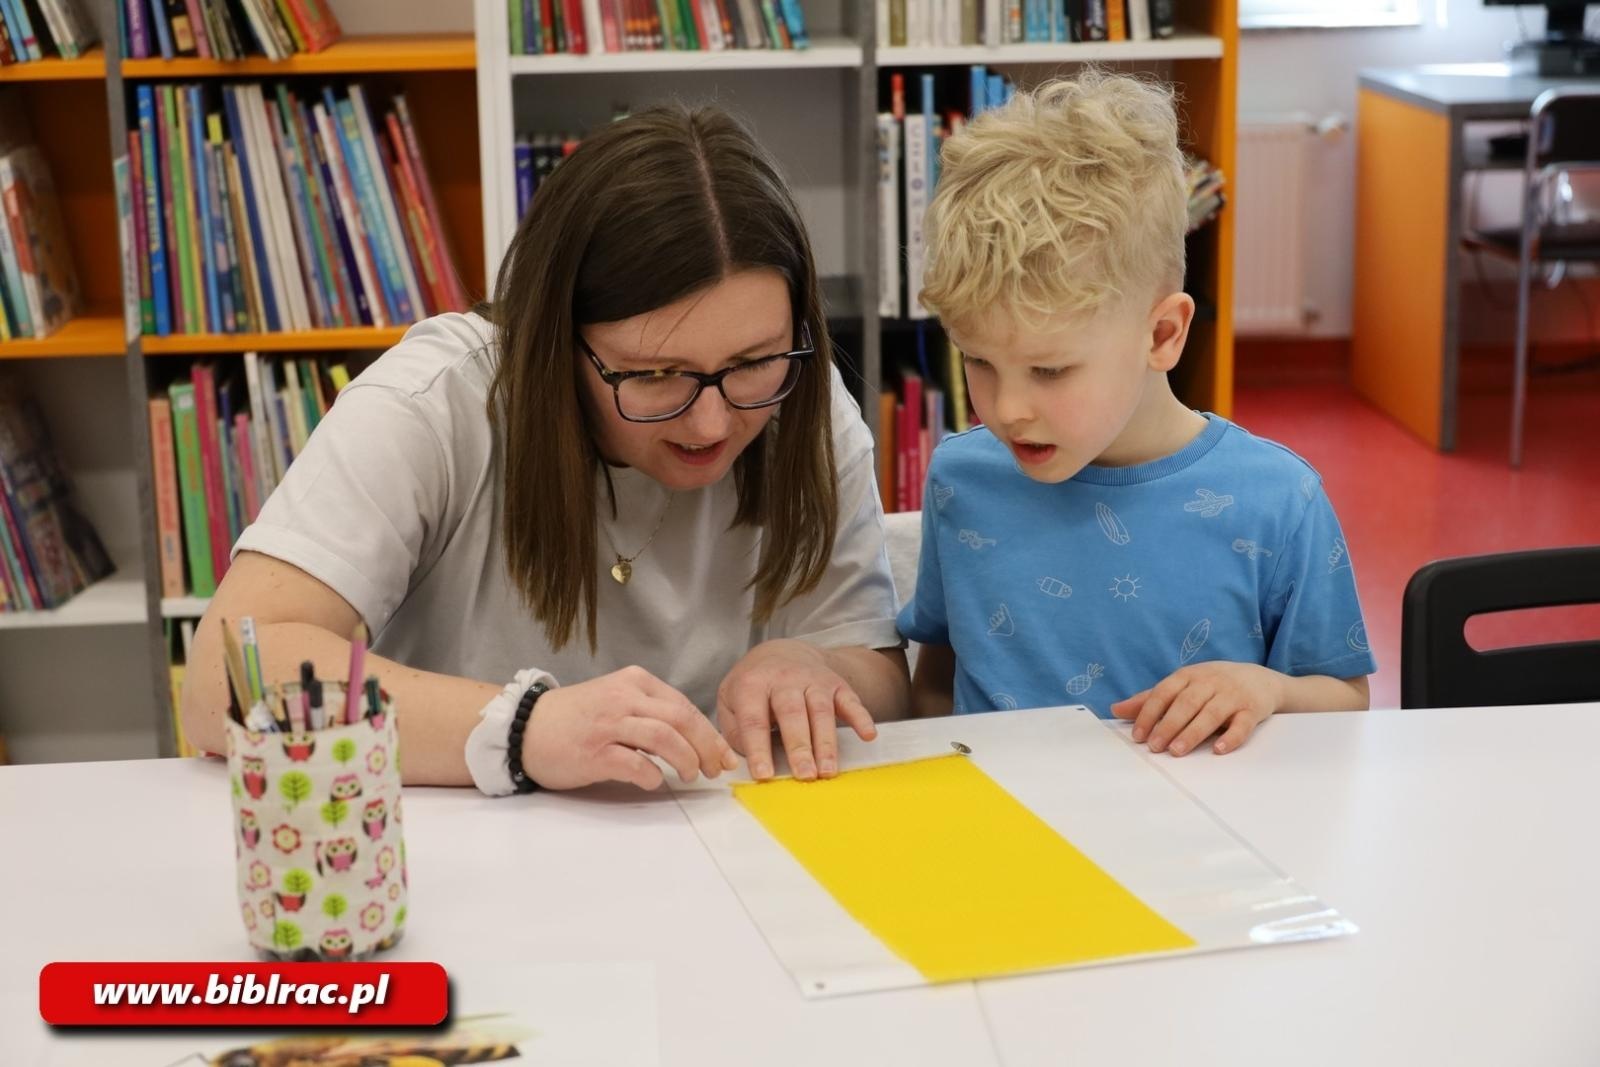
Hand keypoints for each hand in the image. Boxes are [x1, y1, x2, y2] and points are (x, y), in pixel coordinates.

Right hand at [522, 666, 739, 789]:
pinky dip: (653, 775)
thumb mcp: (615, 700)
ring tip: (690, 775)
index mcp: (634, 682)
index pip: (684, 705)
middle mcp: (624, 697)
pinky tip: (655, 781)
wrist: (523, 728)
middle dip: (706, 746)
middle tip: (715, 769)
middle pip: (682, 719)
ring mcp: (609, 724)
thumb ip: (649, 712)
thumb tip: (692, 739)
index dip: (709, 732)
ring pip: (665, 737)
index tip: (723, 755)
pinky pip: (636, 764)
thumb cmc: (574, 719)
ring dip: (686, 759)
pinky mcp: (595, 752)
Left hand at [717, 639, 877, 780]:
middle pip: (792, 714)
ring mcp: (813, 679)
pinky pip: (850, 700)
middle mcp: (784, 679)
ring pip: (821, 711)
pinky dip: (861, 717)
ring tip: (827, 771)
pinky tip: (868, 735)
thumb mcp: (729, 700)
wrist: (782, 652)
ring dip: (826, 742)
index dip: (758, 748)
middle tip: (804, 775)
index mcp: (752, 684)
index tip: (763, 775)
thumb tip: (747, 757)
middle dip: (799, 746)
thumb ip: (733, 729)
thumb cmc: (753, 685)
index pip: (754, 719)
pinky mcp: (836, 684)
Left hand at [1110, 662, 1284, 756]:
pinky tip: (1219, 750)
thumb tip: (1115, 709)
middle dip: (1168, 725)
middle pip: (1186, 703)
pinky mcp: (1252, 709)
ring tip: (1177, 751)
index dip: (1149, 713)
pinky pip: (1243, 724)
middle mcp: (1210, 682)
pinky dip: (1232, 737)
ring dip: (1193, 733)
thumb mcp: (1183, 686)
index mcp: (1189, 675)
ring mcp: (1232, 695)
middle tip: (1154, 747)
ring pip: (1211, 713)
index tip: (1137, 736)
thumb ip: (1151, 699)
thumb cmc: (1213, 685)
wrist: (1261, 680)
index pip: (1164, 692)